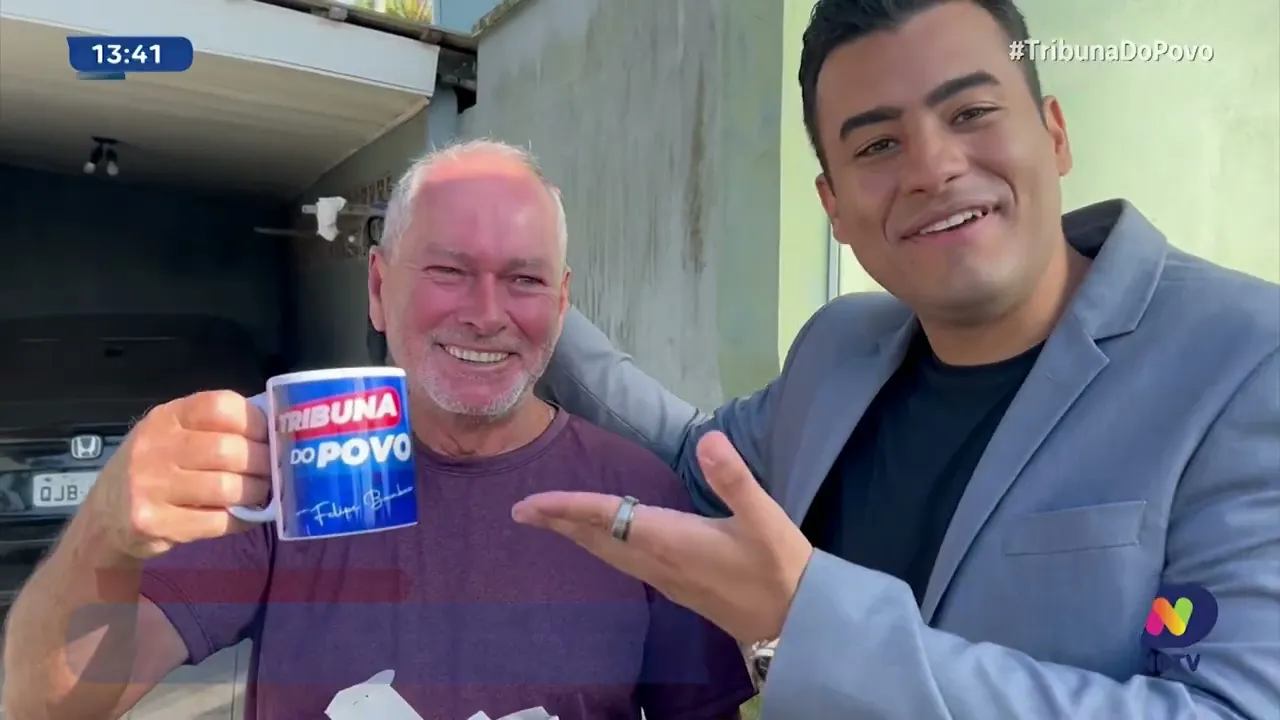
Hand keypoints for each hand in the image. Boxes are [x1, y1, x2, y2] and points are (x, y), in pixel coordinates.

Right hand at [82, 390, 271, 559]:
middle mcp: (154, 447)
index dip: (255, 421)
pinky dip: (241, 520)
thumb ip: (214, 429)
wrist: (104, 518)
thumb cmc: (154, 470)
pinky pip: (216, 521)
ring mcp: (150, 486)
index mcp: (166, 417)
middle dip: (262, 462)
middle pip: (228, 450)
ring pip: (227, 487)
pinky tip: (245, 516)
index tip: (270, 436)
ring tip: (260, 493)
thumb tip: (274, 433)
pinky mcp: (152, 523)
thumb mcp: (173, 436)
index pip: (219, 406)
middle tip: (273, 471)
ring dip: (255, 492)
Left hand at [511, 431, 813, 643]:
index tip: (529, 503)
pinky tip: (603, 540)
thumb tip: (707, 438)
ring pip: (608, 554)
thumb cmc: (780, 568)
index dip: (567, 507)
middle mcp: (659, 562)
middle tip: (521, 511)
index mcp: (672, 540)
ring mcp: (666, 578)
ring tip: (551, 521)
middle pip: (596, 539)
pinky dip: (602, 545)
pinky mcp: (677, 586)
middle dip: (559, 523)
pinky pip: (624, 562)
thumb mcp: (764, 519)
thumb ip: (734, 478)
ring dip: (577, 535)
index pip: (607, 518)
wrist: (795, 623)